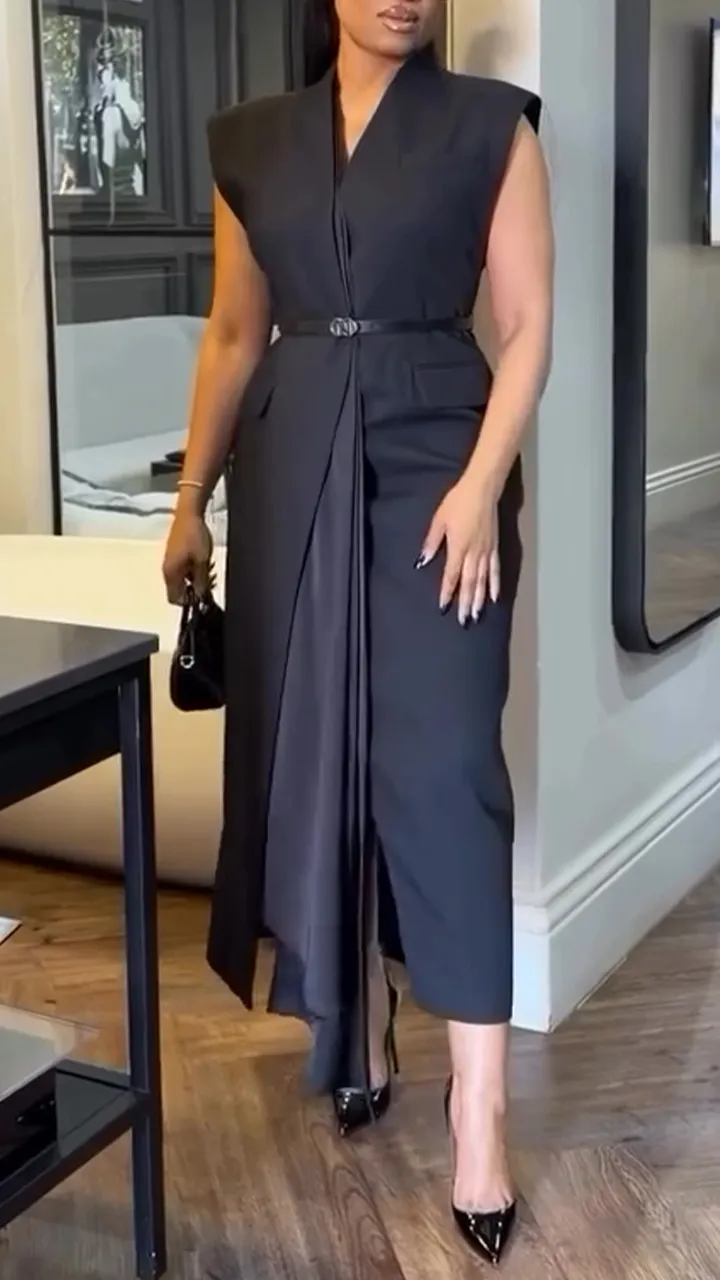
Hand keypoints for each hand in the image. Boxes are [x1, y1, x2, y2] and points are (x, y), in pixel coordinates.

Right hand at [162, 509, 212, 604]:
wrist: (189, 513)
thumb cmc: (194, 535)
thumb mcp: (202, 561)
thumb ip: (201, 582)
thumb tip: (200, 598)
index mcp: (170, 573)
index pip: (174, 599)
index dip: (189, 601)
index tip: (203, 595)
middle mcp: (167, 570)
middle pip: (179, 591)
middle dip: (195, 590)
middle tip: (209, 581)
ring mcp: (170, 562)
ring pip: (182, 580)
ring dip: (196, 579)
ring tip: (208, 570)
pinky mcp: (175, 555)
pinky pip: (183, 570)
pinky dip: (193, 570)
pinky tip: (203, 563)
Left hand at [417, 474, 499, 623]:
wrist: (482, 489)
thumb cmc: (458, 502)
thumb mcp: (439, 520)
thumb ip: (431, 543)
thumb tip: (422, 562)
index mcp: (458, 547)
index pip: (451, 575)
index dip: (447, 592)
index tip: (443, 607)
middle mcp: (473, 553)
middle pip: (469, 583)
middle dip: (465, 603)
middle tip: (463, 621)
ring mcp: (486, 551)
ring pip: (482, 580)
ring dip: (479, 599)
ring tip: (477, 615)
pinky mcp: (494, 547)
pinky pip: (495, 570)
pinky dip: (495, 585)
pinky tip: (493, 597)